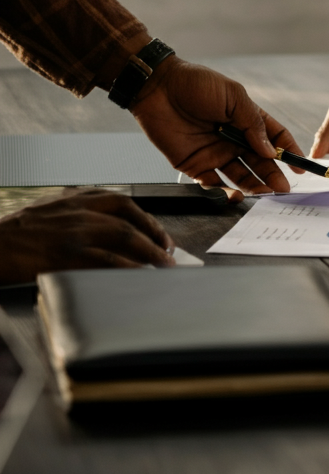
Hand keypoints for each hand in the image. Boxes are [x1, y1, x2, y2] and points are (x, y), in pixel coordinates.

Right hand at [0, 190, 174, 284]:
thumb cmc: (14, 234)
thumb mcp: (49, 212)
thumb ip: (77, 214)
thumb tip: (108, 229)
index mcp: (74, 198)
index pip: (122, 202)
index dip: (147, 219)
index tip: (160, 233)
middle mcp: (77, 210)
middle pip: (130, 220)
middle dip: (155, 236)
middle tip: (168, 252)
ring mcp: (73, 232)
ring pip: (124, 237)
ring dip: (150, 252)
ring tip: (164, 265)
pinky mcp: (65, 255)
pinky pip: (107, 261)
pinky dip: (129, 268)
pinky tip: (140, 275)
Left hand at [130, 57, 300, 195]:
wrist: (156, 87)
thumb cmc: (196, 84)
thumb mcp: (233, 96)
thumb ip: (253, 123)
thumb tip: (270, 150)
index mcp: (247, 120)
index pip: (275, 138)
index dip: (289, 152)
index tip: (300, 166)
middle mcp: (235, 139)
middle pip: (261, 162)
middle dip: (273, 175)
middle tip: (282, 187)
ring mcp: (216, 153)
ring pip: (241, 175)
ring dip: (254, 185)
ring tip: (264, 193)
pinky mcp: (196, 165)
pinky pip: (214, 183)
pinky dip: (225, 192)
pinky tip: (236, 195)